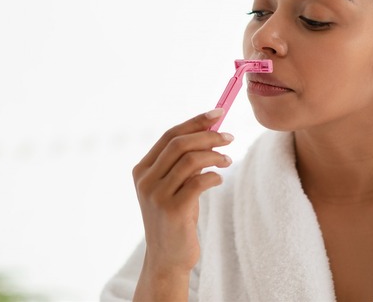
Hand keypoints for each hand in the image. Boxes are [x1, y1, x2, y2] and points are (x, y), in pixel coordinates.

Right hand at [133, 108, 232, 274]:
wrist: (167, 258)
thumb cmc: (176, 218)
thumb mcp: (174, 186)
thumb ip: (184, 162)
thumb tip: (211, 130)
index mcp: (142, 169)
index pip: (170, 135)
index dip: (195, 121)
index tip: (218, 113)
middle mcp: (145, 180)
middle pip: (179, 144)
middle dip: (208, 136)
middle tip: (230, 137)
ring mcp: (156, 195)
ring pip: (190, 160)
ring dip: (215, 156)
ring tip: (228, 160)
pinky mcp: (172, 210)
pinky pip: (199, 181)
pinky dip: (214, 176)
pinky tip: (219, 179)